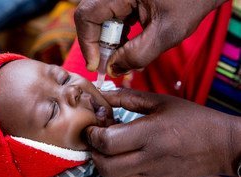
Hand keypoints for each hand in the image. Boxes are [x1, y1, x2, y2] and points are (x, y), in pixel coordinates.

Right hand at [74, 0, 227, 75]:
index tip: (96, 66)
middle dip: (100, 46)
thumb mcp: (166, 32)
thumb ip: (137, 54)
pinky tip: (128, 46)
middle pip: (91, 19)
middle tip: (110, 66)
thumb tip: (113, 69)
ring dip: (109, 43)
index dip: (87, 43)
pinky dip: (118, 35)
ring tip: (121, 59)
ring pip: (101, 21)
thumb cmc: (191, 0)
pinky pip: (113, 18)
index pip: (87, 16)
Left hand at [85, 88, 240, 176]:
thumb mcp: (160, 101)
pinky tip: (123, 160)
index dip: (92, 134)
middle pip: (106, 166)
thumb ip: (127, 97)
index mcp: (152, 133)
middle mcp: (151, 158)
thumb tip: (102, 95)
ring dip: (104, 164)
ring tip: (108, 149)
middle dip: (93, 152)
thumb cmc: (191, 118)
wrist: (221, 143)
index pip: (108, 141)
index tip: (92, 126)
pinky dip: (118, 174)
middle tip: (96, 138)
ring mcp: (155, 176)